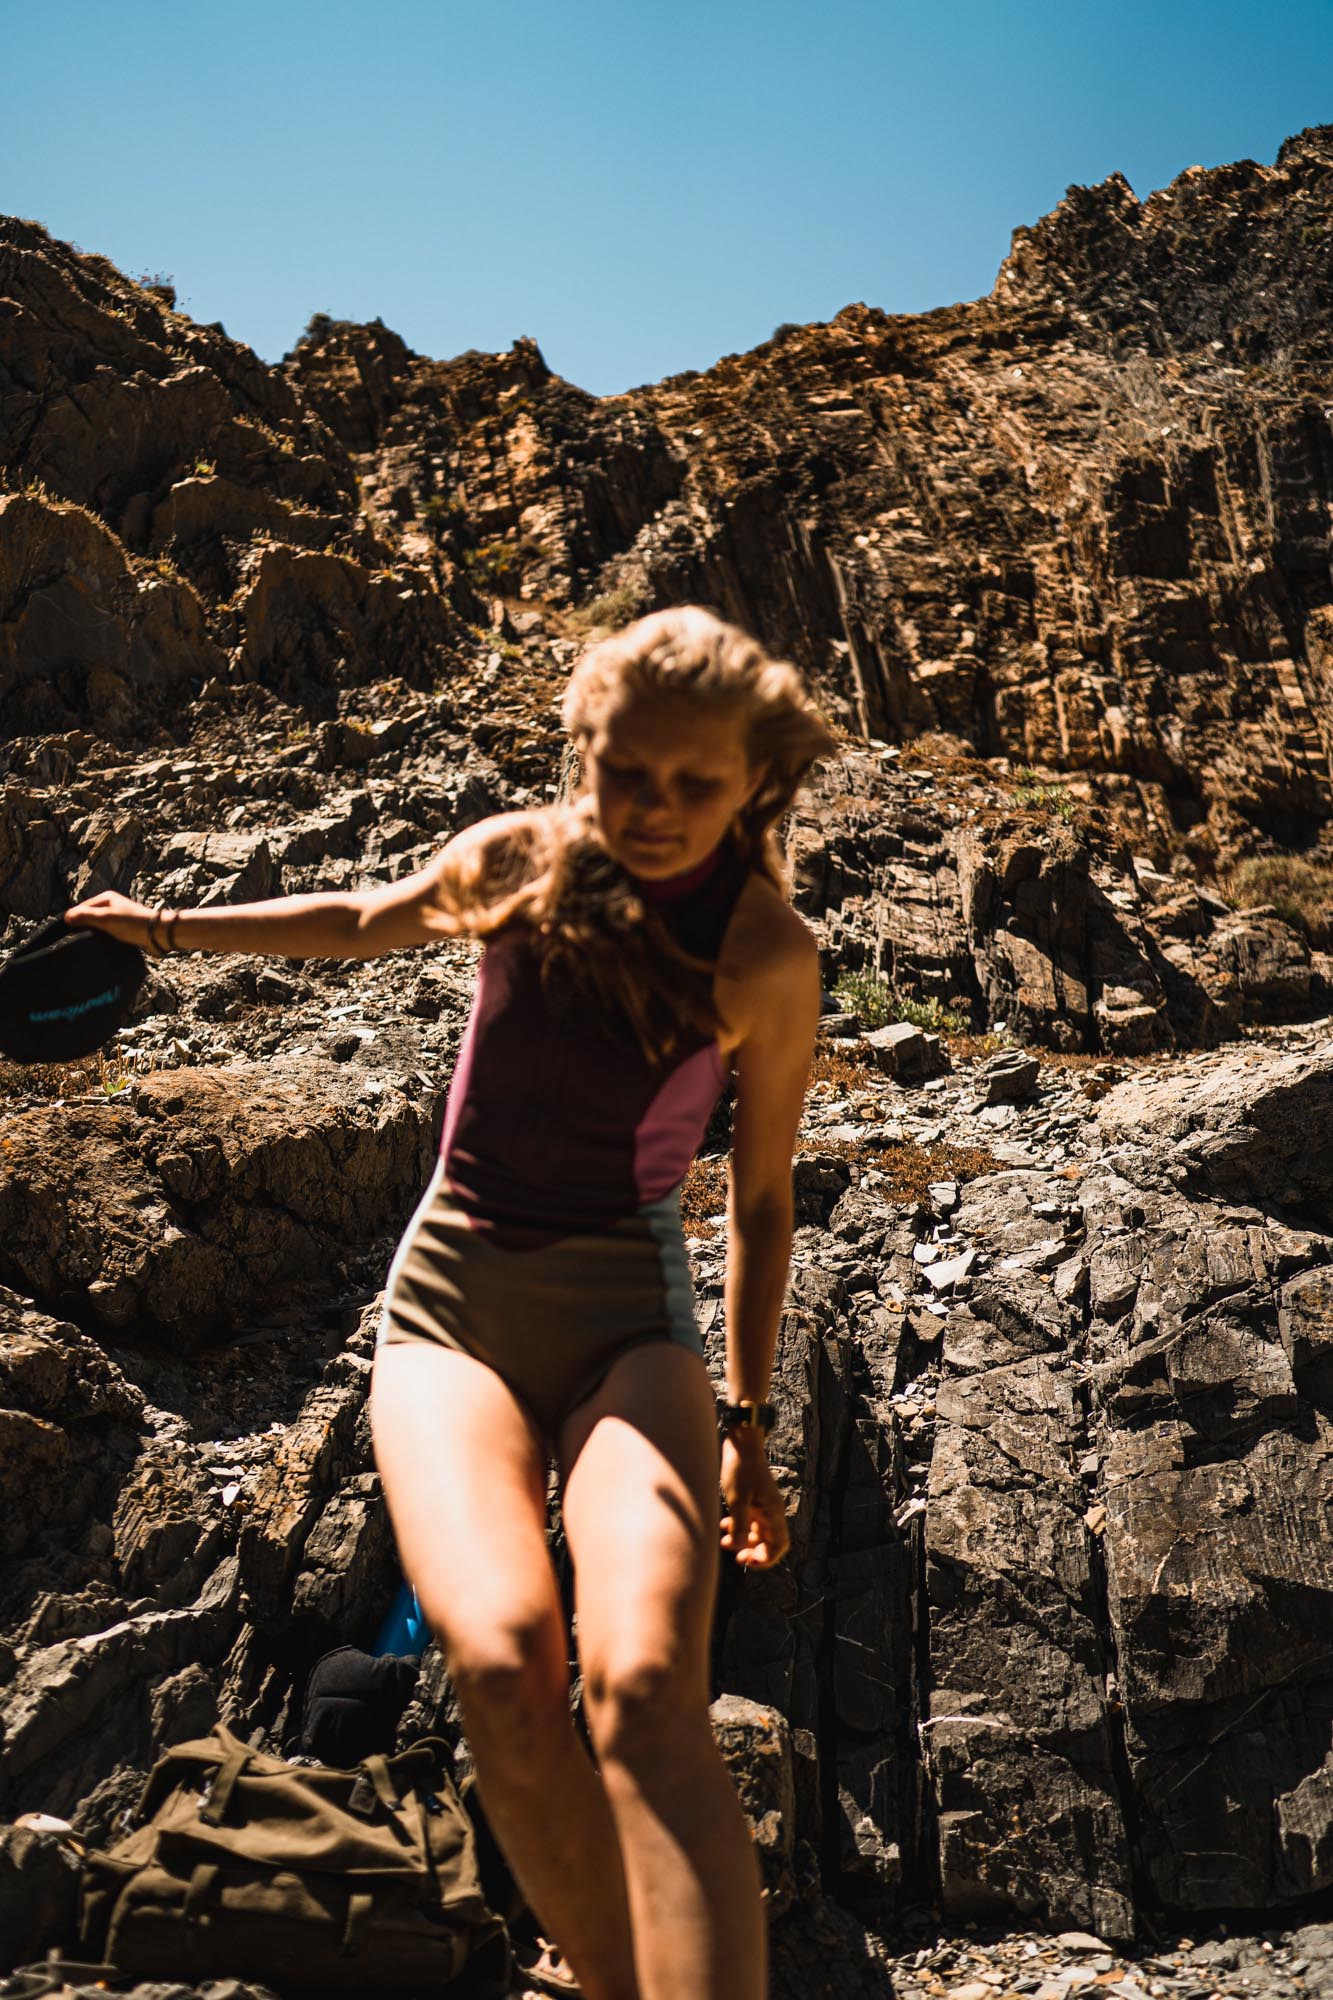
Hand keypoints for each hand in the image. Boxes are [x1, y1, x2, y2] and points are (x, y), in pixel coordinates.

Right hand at [64, 891, 157, 949]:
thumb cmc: (133, 923)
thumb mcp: (106, 918)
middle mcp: (111, 905)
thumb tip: (66, 917)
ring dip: (92, 934)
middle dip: (82, 927)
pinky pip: (106, 933)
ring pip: (97, 926)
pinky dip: (101, 938)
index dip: (74, 919)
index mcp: (106, 898)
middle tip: (75, 940)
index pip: (81, 908)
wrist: (158, 934)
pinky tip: (99, 945)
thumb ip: (86, 917)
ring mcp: (117, 917)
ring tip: (87, 943)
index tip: (66, 933)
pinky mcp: (123, 928)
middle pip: (89, 917)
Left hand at [719, 1432, 789, 1568]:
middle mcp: (771, 1511)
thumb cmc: (741, 1470)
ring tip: (724, 1541)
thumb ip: (739, 1527)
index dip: (767, 1559)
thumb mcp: (737, 1501)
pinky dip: (738, 1526)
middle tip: (737, 1557)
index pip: (779, 1546)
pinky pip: (749, 1519)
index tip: (748, 1562)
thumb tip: (739, 1548)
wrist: (741, 1442)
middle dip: (753, 1552)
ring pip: (756, 1532)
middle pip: (768, 1542)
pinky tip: (724, 1524)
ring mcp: (762, 1504)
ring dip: (743, 1540)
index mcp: (773, 1513)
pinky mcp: (753, 1497)